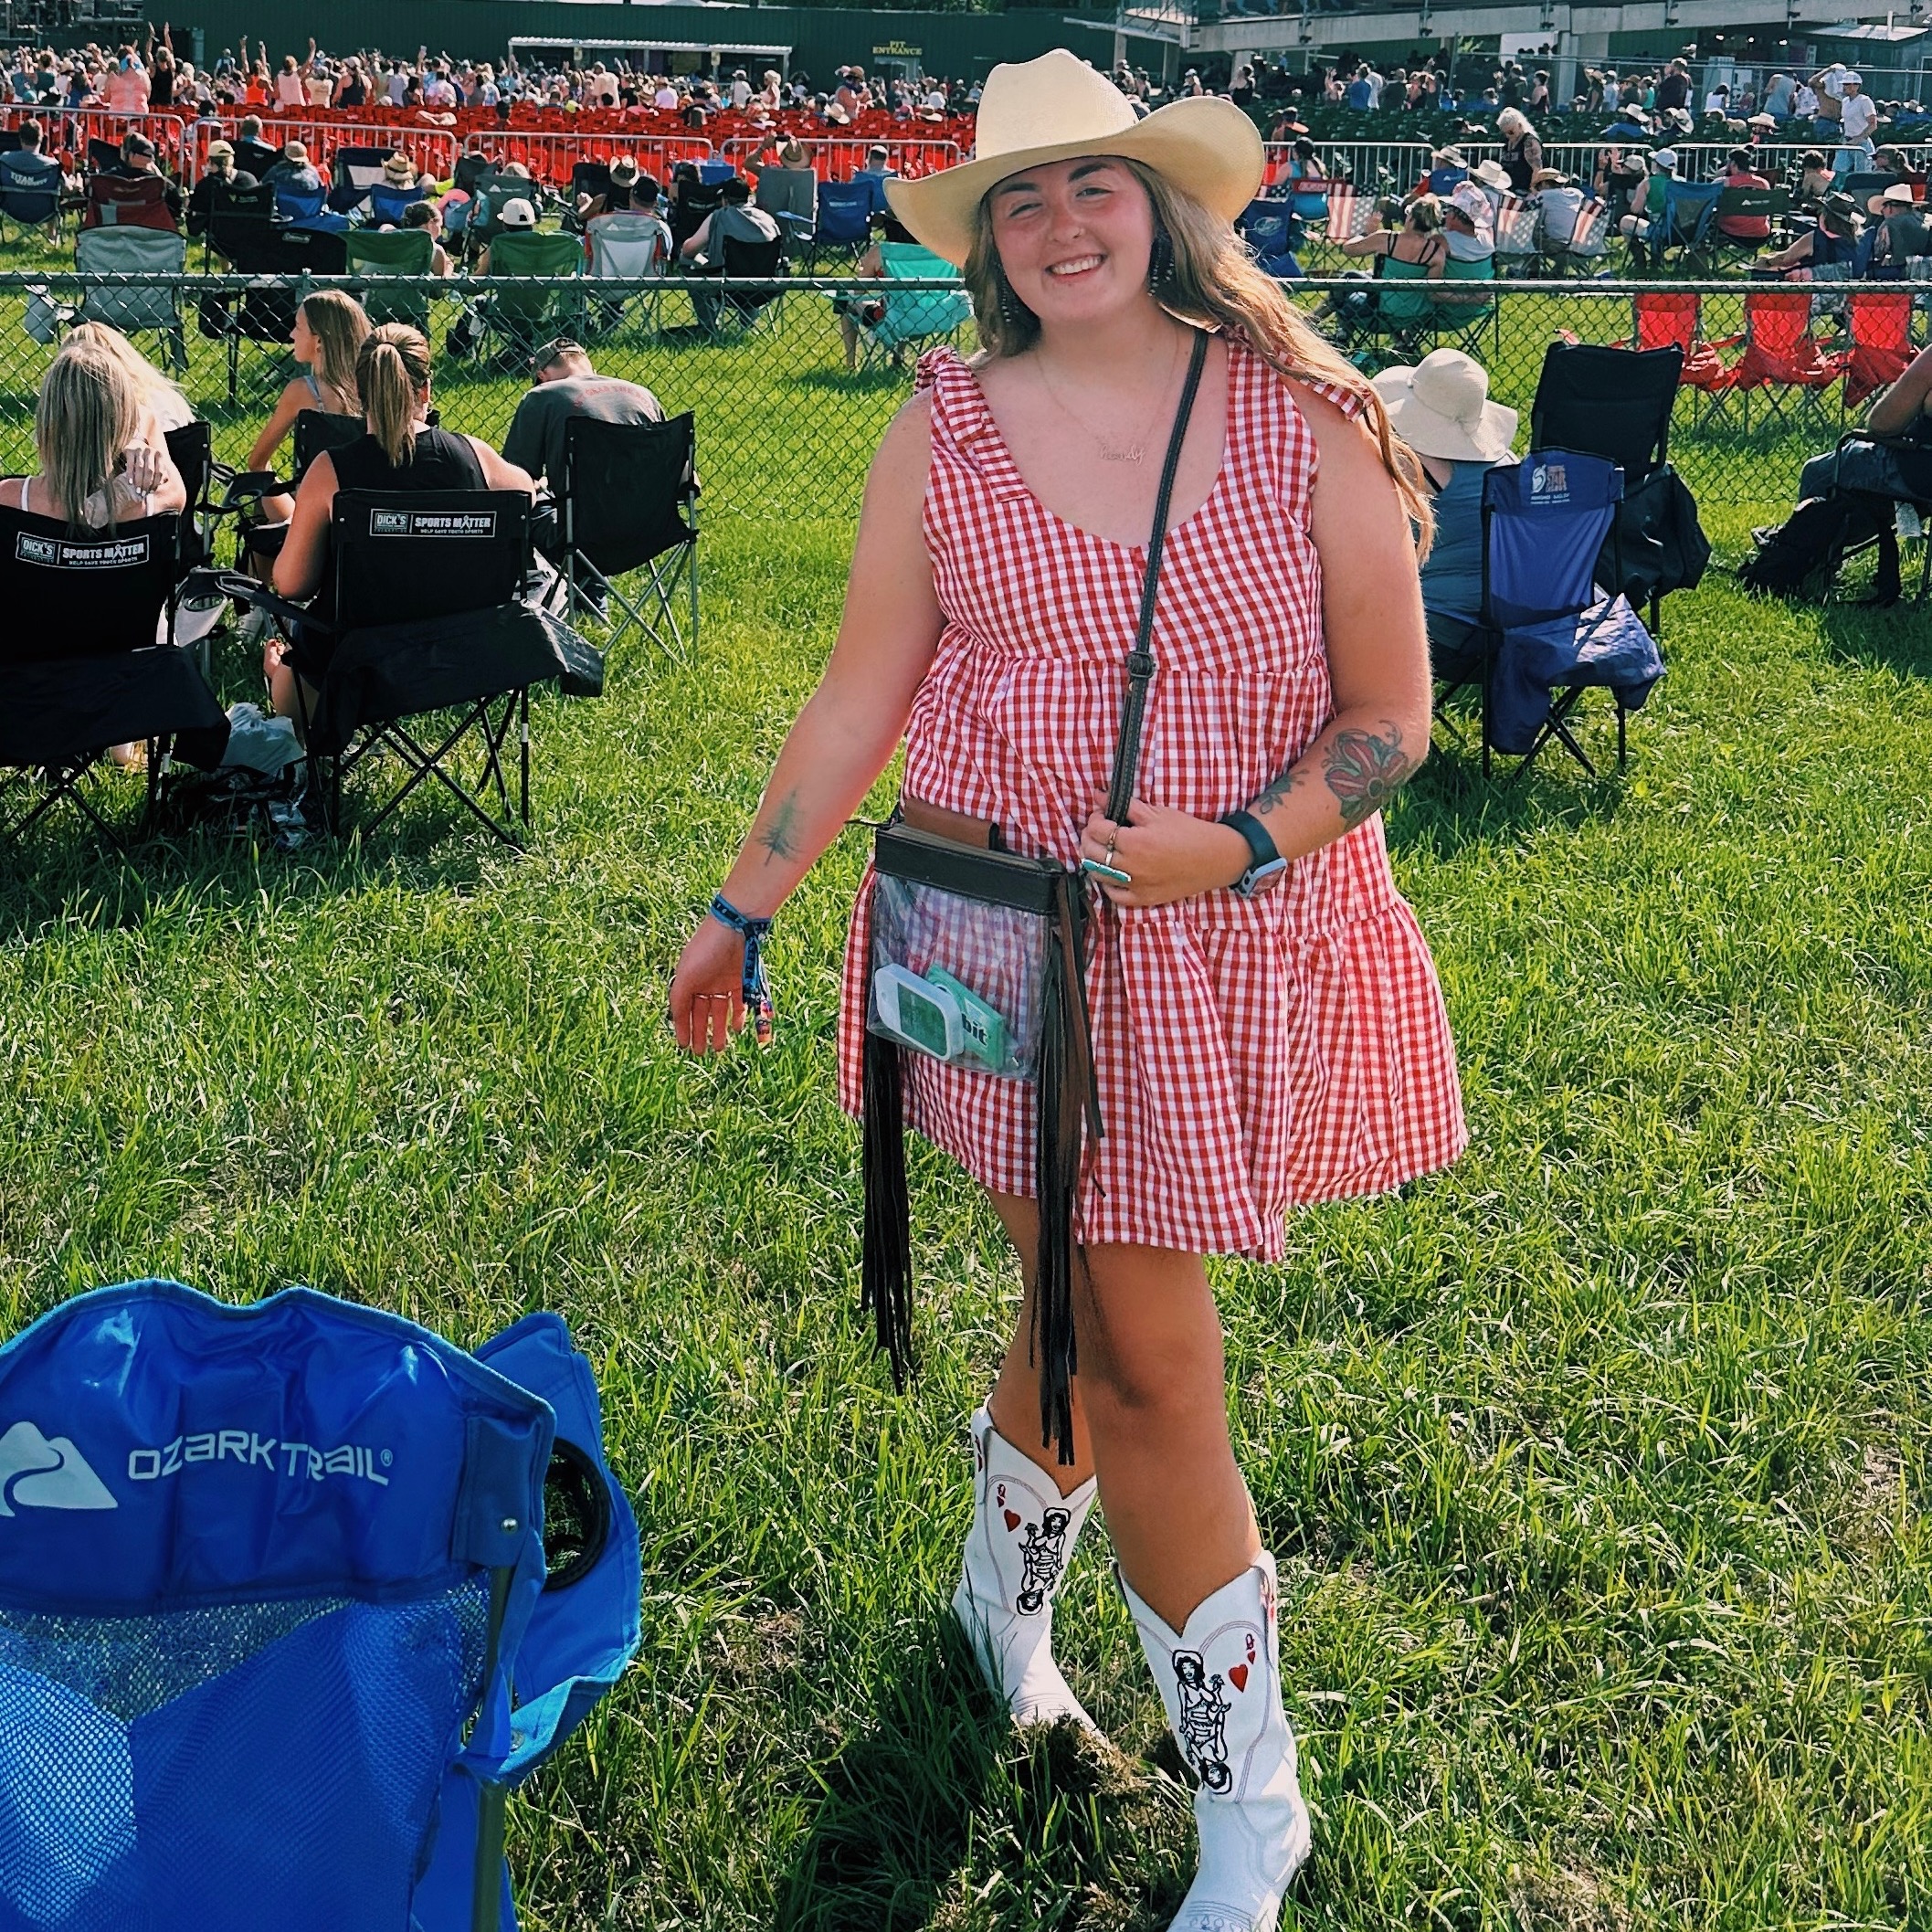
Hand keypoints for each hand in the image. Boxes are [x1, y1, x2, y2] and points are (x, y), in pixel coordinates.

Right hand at [120, 443, 167, 495]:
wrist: (136, 444)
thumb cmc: (148, 458)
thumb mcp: (156, 463)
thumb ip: (159, 473)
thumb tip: (161, 485)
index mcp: (159, 454)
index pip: (159, 471)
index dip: (156, 483)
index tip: (152, 491)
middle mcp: (150, 451)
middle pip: (150, 471)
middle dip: (146, 483)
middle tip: (143, 493)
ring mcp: (139, 450)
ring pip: (140, 468)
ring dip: (139, 481)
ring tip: (138, 490)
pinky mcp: (130, 450)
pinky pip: (130, 465)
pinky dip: (130, 474)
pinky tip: (130, 482)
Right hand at [669, 911, 748, 1053]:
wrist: (735, 928)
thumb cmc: (705, 951)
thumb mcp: (686, 977)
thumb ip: (678, 1000)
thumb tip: (674, 1021)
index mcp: (687, 980)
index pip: (683, 1010)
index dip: (683, 1028)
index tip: (684, 1047)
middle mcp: (704, 983)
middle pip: (702, 1013)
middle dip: (701, 1033)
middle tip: (702, 1053)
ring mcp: (722, 982)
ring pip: (720, 1011)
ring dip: (720, 1029)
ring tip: (720, 1047)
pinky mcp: (740, 980)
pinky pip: (739, 1003)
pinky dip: (738, 1016)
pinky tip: (737, 1029)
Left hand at [1078, 795, 1249, 909]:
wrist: (1215, 858)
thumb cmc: (1188, 832)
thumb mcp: (1157, 813)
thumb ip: (1126, 806)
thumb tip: (1099, 795)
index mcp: (1134, 842)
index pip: (1097, 829)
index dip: (1095, 818)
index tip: (1101, 814)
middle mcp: (1130, 867)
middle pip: (1092, 852)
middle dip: (1089, 836)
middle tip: (1099, 829)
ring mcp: (1135, 886)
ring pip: (1097, 874)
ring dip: (1094, 858)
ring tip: (1103, 848)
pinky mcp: (1143, 899)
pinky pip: (1113, 895)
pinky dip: (1107, 883)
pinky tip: (1111, 872)